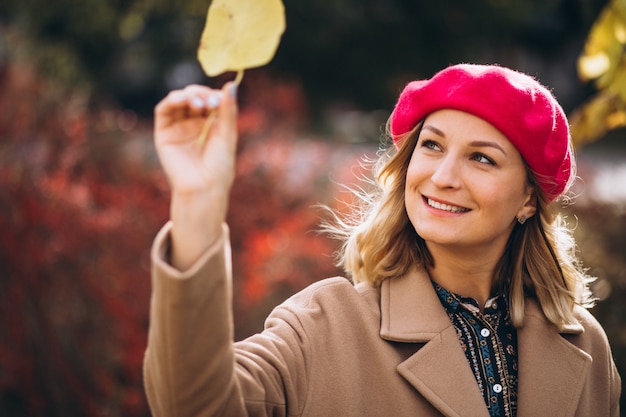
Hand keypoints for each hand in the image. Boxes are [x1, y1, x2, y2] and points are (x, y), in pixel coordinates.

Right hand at [154, 83, 237, 197]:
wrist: (203, 188)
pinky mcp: (164, 133)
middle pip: (194, 97)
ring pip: (178, 101)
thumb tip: (231, 84)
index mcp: (211, 124)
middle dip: (201, 94)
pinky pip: (164, 111)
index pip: (210, 99)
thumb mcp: (227, 134)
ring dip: (187, 95)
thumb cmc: (219, 166)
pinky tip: (181, 99)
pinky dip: (171, 100)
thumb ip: (228, 110)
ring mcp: (178, 127)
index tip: (219, 98)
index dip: (213, 95)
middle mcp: (193, 124)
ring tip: (197, 102)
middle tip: (209, 101)